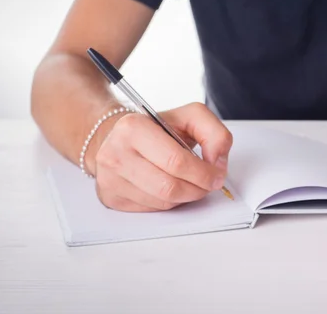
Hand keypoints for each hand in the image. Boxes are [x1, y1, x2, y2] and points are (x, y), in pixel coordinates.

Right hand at [86, 103, 232, 211]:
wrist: (117, 136)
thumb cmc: (156, 128)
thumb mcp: (189, 116)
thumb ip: (214, 132)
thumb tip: (217, 162)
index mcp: (134, 128)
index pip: (176, 161)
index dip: (203, 173)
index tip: (216, 175)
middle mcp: (116, 153)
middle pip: (169, 187)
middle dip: (198, 189)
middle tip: (209, 184)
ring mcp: (109, 178)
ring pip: (162, 202)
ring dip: (185, 197)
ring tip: (191, 183)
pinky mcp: (110, 197)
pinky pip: (151, 209)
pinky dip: (169, 202)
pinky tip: (170, 187)